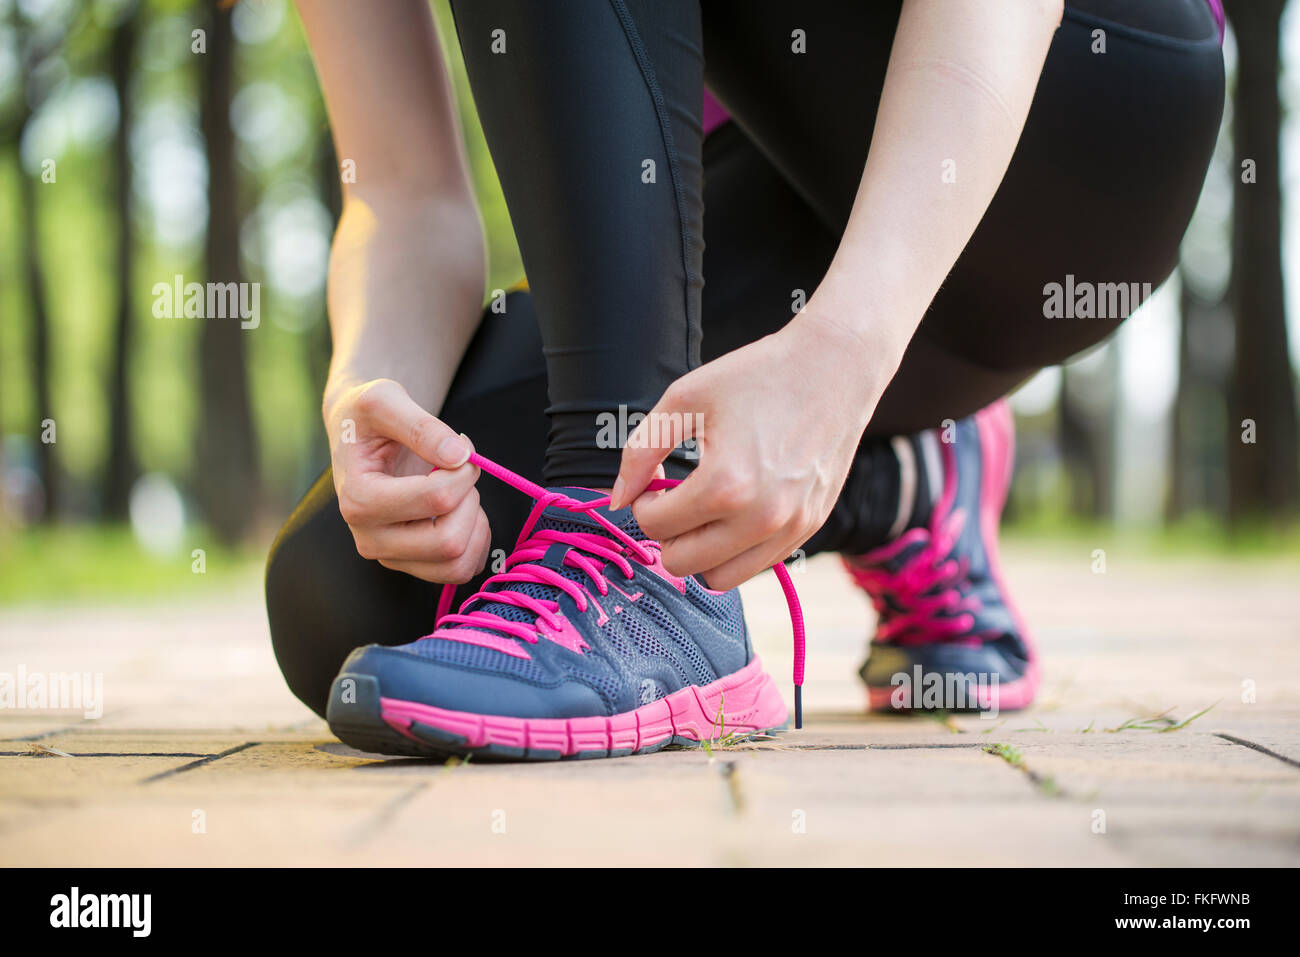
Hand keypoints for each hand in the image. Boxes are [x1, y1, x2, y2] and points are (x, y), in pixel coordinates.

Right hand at [325, 378, 489, 582]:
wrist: (359, 436)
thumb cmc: (368, 417)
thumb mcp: (385, 400)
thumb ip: (420, 425)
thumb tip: (459, 456)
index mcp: (359, 500)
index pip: (438, 499)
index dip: (464, 471)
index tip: (459, 449)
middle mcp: (370, 538)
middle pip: (449, 543)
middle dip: (469, 500)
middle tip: (459, 473)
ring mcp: (391, 557)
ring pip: (458, 565)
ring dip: (475, 525)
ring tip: (461, 494)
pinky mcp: (411, 564)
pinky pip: (461, 571)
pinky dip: (476, 542)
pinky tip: (464, 513)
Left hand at [612, 313, 886, 590]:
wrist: (835, 367)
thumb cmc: (758, 375)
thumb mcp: (685, 399)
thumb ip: (641, 451)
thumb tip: (617, 499)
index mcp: (725, 484)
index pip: (655, 525)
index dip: (645, 501)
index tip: (657, 478)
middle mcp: (761, 518)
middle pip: (681, 564)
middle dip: (667, 532)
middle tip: (675, 498)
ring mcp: (790, 528)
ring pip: (719, 579)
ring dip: (699, 551)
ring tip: (703, 511)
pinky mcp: (809, 528)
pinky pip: (756, 566)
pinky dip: (734, 550)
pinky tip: (735, 512)